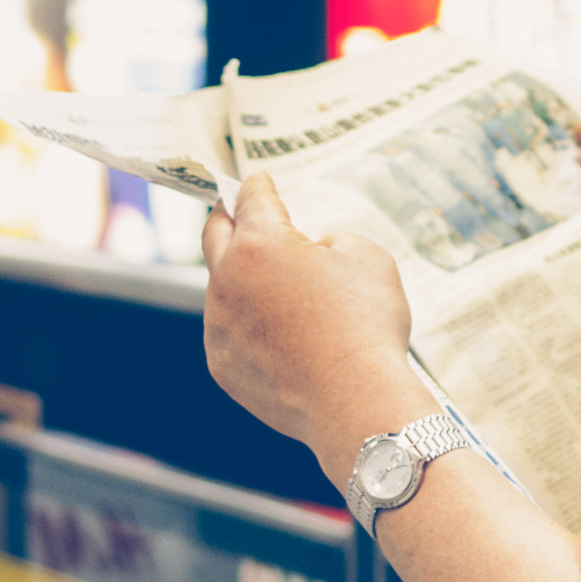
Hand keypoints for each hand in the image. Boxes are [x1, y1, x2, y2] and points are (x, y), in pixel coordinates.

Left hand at [201, 172, 433, 483]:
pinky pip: (229, 332)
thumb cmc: (366, 324)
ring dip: (241, 278)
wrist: (357, 402)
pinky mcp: (222, 366)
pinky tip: (280, 334)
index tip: (257, 180)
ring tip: (275, 286)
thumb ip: (329, 241)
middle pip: (214, 235)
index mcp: (259, 244)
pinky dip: (247, 325)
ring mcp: (219, 327)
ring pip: (222, 289)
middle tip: (235, 210)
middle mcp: (227, 281)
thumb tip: (313, 253)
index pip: (250, 199)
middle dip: (226, 217)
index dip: (256, 185)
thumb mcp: (365, 256)